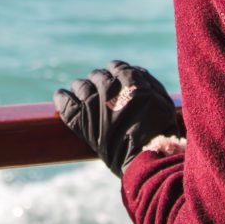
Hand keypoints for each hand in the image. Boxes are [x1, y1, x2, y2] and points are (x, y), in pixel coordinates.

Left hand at [54, 60, 178, 176]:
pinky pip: (64, 101)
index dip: (115, 75)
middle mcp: (108, 86)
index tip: (116, 84)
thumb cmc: (160, 131)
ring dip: (82, 90)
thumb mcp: (163, 101)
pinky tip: (62, 97)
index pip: (116, 67)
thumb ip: (148, 83)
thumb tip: (135, 72)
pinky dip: (62, 98)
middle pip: (97, 75)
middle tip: (102, 96)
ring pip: (80, 85)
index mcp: (129, 79)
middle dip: (99, 83)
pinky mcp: (80, 119)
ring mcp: (92, 102)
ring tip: (85, 100)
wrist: (145, 156)